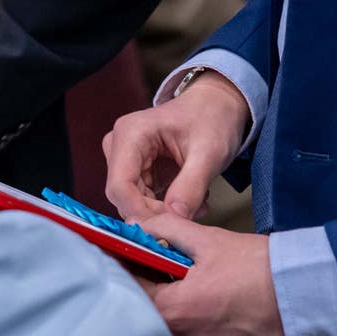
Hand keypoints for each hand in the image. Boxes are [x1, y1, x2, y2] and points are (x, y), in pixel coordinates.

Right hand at [102, 72, 251, 221]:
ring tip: (198, 204)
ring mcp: (126, 158)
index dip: (139, 212)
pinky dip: (166, 206)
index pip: (119, 185)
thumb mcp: (209, 153)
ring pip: (133, 202)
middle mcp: (120, 145)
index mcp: (130, 134)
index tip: (167, 229)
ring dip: (164, 211)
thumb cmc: (213, 119)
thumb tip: (174, 218)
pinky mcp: (136, 170)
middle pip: (124, 196)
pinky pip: (143, 199)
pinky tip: (191, 199)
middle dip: (156, 213)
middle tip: (192, 215)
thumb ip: (190, 186)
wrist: (217, 106)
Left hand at [139, 218, 286, 335]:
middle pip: (151, 313)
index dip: (128, 269)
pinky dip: (198, 322)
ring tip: (192, 282)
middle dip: (153, 288)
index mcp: (176, 311)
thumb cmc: (260, 269)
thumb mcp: (208, 240)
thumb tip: (142, 226)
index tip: (128, 255)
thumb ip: (168, 230)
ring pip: (175, 329)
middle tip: (161, 264)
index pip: (132, 291)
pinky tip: (213, 301)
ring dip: (176, 307)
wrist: (307, 296)